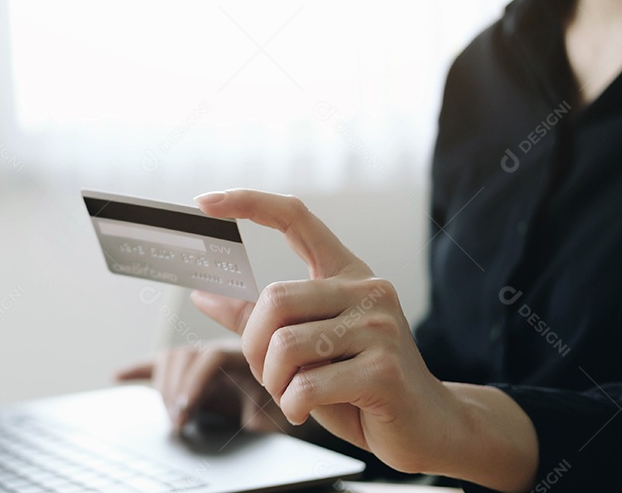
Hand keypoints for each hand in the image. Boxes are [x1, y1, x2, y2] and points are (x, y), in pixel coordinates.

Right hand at [115, 340, 290, 432]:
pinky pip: (158, 364)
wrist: (284, 396)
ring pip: (172, 357)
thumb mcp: (278, 415)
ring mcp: (200, 358)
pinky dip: (138, 370)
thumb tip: (248, 425)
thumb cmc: (281, 406)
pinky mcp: (187, 370)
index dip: (195, 380)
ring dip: (164, 385)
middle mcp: (219, 348)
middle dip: (176, 388)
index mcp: (244, 354)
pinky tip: (119, 377)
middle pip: (186, 353)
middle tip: (177, 421)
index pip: (212, 355)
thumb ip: (263, 418)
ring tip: (170, 415)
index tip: (186, 408)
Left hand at [188, 189, 536, 489]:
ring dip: (275, 383)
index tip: (204, 202)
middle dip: (255, 347)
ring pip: (285, 345)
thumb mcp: (305, 347)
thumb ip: (258, 318)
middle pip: (274, 298)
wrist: (427, 427)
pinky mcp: (384, 370)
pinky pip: (306, 385)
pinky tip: (306, 411)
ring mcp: (380, 327)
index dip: (248, 203)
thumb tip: (203, 294)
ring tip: (294, 396)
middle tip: (270, 375)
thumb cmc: (360, 386)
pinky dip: (292, 405)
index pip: (295, 218)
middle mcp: (368, 289)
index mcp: (346, 274)